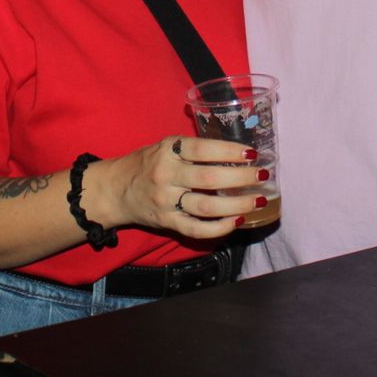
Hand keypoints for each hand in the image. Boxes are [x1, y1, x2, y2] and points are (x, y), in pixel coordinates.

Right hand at [91, 136, 265, 238]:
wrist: (114, 190)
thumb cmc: (146, 164)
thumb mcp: (164, 147)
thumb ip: (192, 149)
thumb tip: (235, 152)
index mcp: (167, 151)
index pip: (202, 149)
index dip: (228, 151)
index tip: (250, 153)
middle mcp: (166, 175)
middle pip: (209, 179)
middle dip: (241, 178)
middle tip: (261, 176)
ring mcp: (166, 202)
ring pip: (207, 207)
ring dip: (237, 205)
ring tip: (258, 201)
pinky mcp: (167, 222)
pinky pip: (196, 229)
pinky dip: (219, 228)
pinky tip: (236, 221)